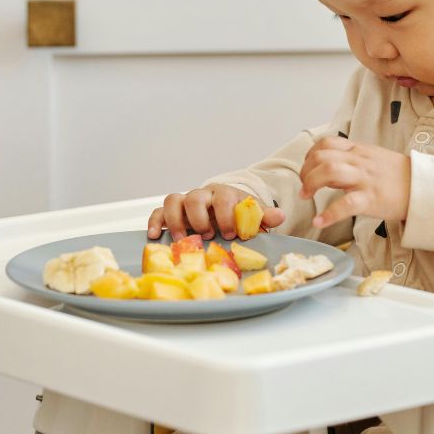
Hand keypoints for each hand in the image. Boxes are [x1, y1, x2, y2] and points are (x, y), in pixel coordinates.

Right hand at [147, 185, 284, 240]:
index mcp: (224, 194)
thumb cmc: (239, 214)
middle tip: (208, 235)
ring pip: (174, 200)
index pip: (222, 197)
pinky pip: (158, 211)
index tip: (231, 233)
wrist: (226, 209)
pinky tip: (154, 235)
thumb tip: (279, 216)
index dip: (226, 215)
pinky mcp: (173, 212)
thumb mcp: (253, 215)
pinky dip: (155, 221)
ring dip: (176, 220)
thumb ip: (263, 216)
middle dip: (200, 218)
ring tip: (182, 239)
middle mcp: (203, 195)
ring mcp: (186, 202)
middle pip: (195, 197)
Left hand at [299, 137, 409, 227]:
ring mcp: (365, 179)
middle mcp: (359, 161)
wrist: (424, 187)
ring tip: (306, 197)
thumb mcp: (373, 159)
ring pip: (329, 171)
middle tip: (304, 187)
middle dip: (305, 171)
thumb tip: (327, 168)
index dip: (310, 156)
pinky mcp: (371, 199)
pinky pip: (345, 204)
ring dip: (311, 184)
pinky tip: (319, 221)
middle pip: (322, 156)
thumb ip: (351, 160)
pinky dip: (328, 214)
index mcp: (359, 150)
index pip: (326, 143)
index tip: (307, 170)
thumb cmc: (398, 176)